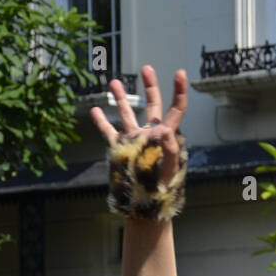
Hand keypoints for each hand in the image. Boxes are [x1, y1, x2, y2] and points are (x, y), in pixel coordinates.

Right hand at [90, 64, 187, 187]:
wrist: (145, 206)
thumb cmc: (162, 191)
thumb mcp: (169, 171)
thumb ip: (170, 150)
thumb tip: (167, 129)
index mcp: (166, 137)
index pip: (176, 110)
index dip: (179, 91)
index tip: (180, 73)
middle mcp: (150, 134)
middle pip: (153, 105)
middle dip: (151, 86)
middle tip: (147, 69)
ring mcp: (135, 140)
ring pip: (128, 113)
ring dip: (122, 98)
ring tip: (115, 82)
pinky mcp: (120, 149)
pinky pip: (109, 131)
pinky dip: (102, 121)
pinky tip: (95, 110)